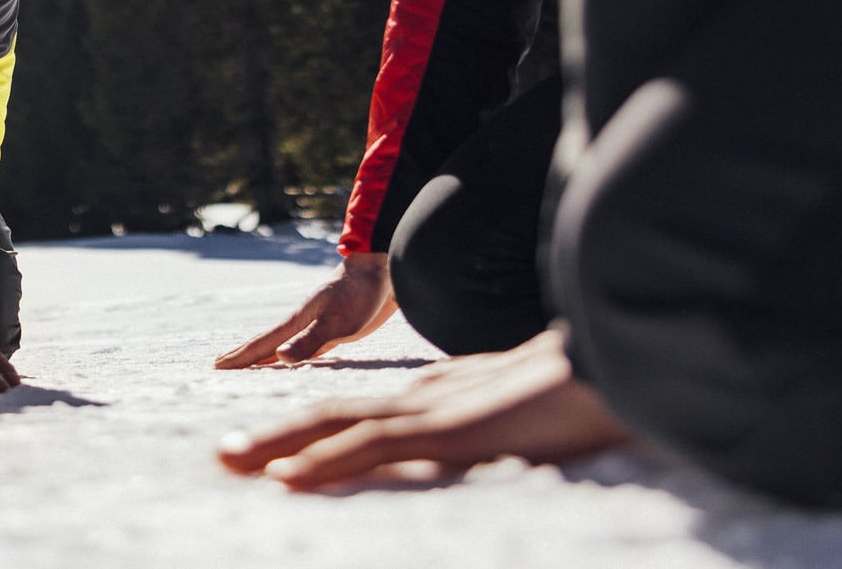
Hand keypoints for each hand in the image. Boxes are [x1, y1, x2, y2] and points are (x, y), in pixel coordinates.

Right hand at [214, 250, 397, 368]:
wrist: (382, 269)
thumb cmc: (360, 295)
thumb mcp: (337, 322)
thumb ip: (309, 340)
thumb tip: (279, 357)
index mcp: (297, 321)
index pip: (262, 343)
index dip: (241, 356)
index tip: (216, 366)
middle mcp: (301, 322)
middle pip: (266, 342)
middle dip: (243, 354)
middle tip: (220, 364)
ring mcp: (316, 323)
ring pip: (282, 343)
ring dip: (263, 355)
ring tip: (249, 364)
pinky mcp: (332, 327)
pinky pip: (301, 346)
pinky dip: (287, 354)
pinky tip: (290, 358)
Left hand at [214, 328, 631, 489]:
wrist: (619, 362)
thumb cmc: (586, 396)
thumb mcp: (524, 418)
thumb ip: (497, 432)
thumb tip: (491, 449)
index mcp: (437, 396)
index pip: (359, 415)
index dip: (311, 432)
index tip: (275, 455)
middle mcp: (422, 396)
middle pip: (330, 414)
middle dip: (274, 436)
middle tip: (222, 457)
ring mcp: (430, 409)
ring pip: (333, 425)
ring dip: (276, 446)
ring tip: (227, 462)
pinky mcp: (445, 427)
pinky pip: (369, 446)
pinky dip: (323, 462)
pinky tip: (285, 479)